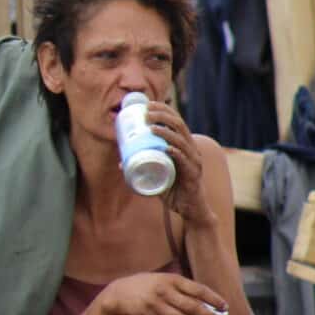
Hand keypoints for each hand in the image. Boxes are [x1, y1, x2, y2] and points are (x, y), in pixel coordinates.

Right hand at [98, 271, 227, 314]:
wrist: (117, 292)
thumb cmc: (145, 286)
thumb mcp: (163, 280)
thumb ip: (181, 287)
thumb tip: (207, 301)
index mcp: (170, 279)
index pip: (197, 289)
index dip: (213, 298)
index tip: (225, 307)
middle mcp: (163, 291)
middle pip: (192, 306)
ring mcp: (154, 305)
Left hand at [140, 99, 210, 223]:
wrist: (190, 210)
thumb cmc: (174, 190)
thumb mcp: (156, 175)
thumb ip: (141, 168)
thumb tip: (120, 164)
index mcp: (184, 146)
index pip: (176, 121)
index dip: (163, 110)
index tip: (146, 104)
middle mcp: (191, 150)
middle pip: (179, 126)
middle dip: (163, 116)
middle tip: (145, 114)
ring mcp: (194, 162)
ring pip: (182, 141)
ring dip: (166, 132)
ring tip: (151, 127)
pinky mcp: (193, 176)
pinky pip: (185, 162)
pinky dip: (176, 153)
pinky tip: (168, 148)